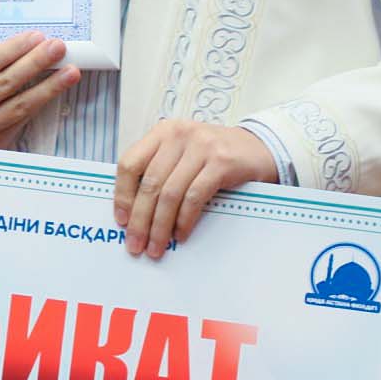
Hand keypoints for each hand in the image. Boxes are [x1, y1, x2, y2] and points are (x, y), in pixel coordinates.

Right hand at [0, 31, 79, 150]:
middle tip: (57, 47)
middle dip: (36, 62)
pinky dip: (40, 104)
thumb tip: (13, 48)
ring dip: (49, 86)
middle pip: (7, 82)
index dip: (14, 49)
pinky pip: (21, 121)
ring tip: (70, 70)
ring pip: (20, 104)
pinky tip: (54, 91)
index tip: (35, 37)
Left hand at [113, 120, 277, 259]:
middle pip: (149, 184)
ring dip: (160, 226)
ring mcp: (201, 147)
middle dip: (140, 220)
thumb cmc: (214, 156)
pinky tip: (181, 235)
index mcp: (162, 132)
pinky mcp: (221, 163)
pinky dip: (184, 220)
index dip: (122, 195)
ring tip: (156, 247)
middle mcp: (179, 135)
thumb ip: (159, 170)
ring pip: (170, 194)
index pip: (130, 164)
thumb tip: (132, 212)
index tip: (121, 221)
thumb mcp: (182, 153)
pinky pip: (194, 197)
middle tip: (135, 245)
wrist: (259, 148)